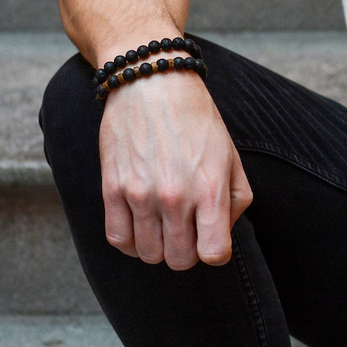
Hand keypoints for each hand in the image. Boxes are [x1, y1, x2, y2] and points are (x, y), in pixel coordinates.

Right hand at [98, 69, 252, 269]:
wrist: (153, 85)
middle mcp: (175, 197)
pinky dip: (131, 241)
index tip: (210, 238)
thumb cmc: (198, 121)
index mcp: (210, 189)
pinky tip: (140, 224)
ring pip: (148, 255)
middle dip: (186, 252)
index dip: (215, 251)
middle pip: (179, 261)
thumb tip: (221, 233)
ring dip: (158, 246)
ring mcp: (140, 196)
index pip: (215, 254)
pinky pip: (118, 240)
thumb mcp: (231, 157)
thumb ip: (234, 200)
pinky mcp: (111, 190)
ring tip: (163, 223)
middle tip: (186, 229)